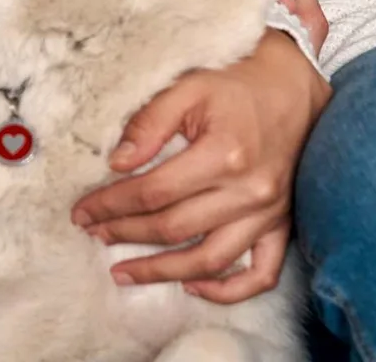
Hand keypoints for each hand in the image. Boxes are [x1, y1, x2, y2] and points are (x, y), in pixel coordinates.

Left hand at [71, 29, 331, 301]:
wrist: (292, 89)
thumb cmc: (234, 86)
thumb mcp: (187, 88)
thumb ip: (149, 123)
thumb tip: (117, 162)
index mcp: (224, 155)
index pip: (154, 192)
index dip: (112, 204)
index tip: (83, 211)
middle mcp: (249, 191)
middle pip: (175, 228)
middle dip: (125, 234)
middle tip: (93, 234)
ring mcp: (269, 213)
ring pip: (211, 259)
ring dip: (163, 272)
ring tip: (125, 273)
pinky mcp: (283, 224)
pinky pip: (262, 273)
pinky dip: (229, 289)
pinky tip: (193, 286)